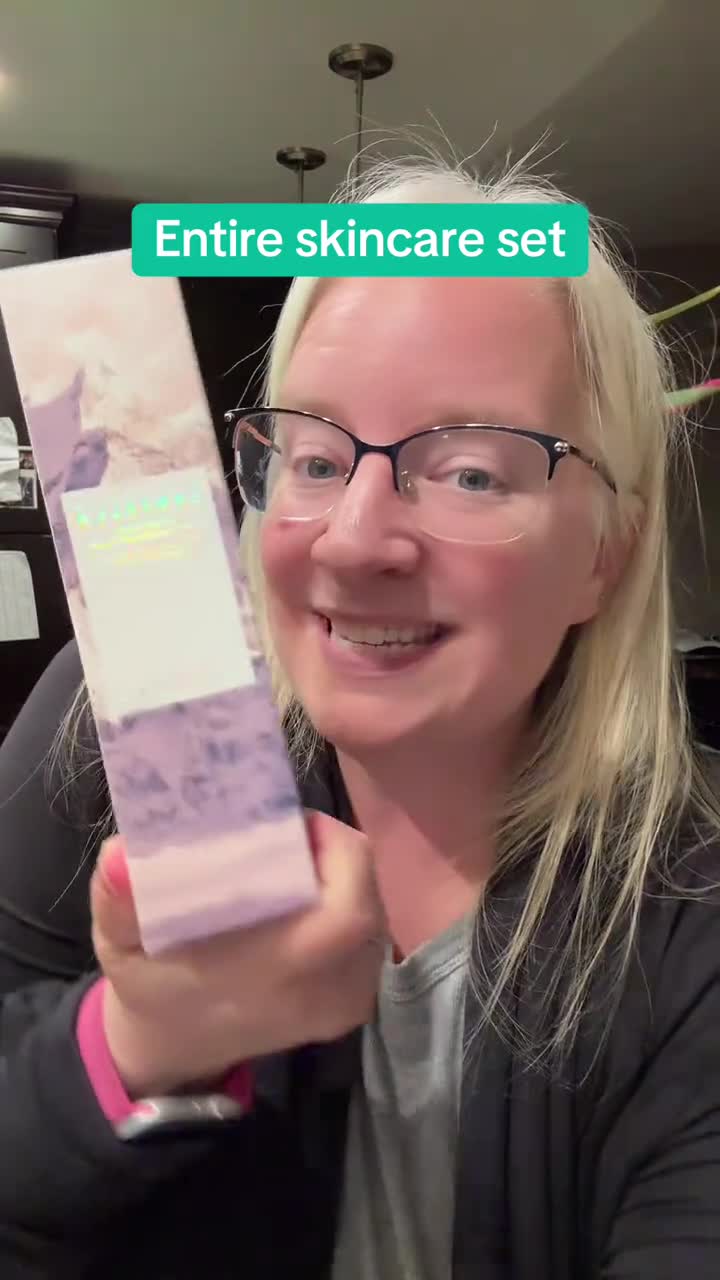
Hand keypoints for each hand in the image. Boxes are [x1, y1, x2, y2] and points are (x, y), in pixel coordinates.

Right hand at [90, 811, 384, 1097]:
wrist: (175, 1044)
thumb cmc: (152, 984)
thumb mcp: (119, 942)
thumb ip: (118, 900)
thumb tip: (120, 854)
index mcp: (277, 974)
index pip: (346, 911)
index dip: (336, 853)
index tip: (294, 823)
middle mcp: (324, 992)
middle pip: (368, 902)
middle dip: (338, 855)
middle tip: (294, 833)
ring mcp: (346, 1003)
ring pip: (375, 916)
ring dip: (345, 879)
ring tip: (300, 860)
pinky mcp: (353, 1005)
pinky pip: (371, 937)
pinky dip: (349, 905)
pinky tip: (311, 895)